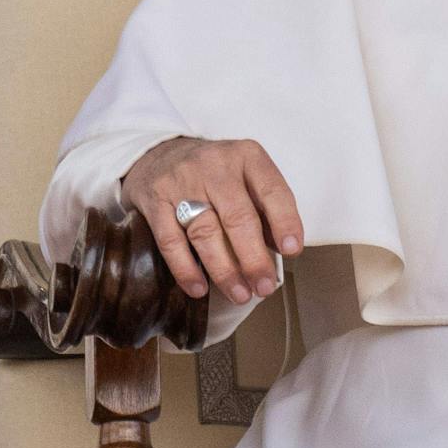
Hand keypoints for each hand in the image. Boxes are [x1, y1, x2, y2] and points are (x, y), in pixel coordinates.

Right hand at [120, 136, 302, 303]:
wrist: (159, 154)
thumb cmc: (215, 173)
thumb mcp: (246, 175)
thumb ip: (265, 207)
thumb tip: (281, 248)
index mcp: (247, 156)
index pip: (272, 190)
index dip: (285, 222)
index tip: (292, 249)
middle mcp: (215, 166)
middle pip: (237, 217)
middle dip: (254, 258)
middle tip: (264, 286)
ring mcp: (182, 182)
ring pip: (205, 232)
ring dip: (224, 270)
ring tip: (240, 293)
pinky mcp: (155, 201)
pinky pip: (170, 241)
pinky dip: (186, 269)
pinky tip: (199, 288)